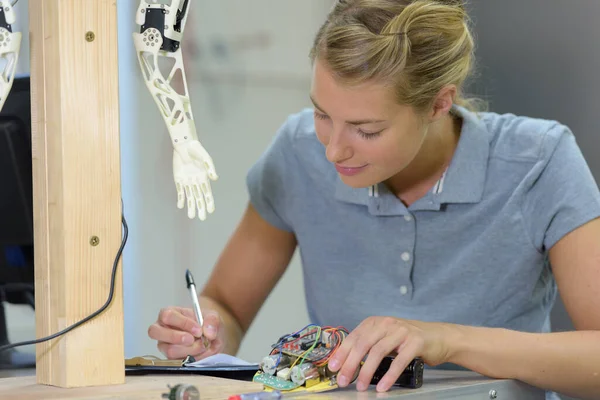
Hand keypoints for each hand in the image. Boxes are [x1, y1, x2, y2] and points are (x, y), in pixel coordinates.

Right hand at [147, 306, 225, 359]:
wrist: (212, 339)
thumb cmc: (207, 323)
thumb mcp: (213, 317)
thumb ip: (212, 321)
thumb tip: (208, 332)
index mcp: (170, 313)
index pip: (168, 316)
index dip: (183, 323)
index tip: (198, 330)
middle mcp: (162, 328)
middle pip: (155, 332)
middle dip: (176, 337)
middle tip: (192, 340)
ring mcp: (164, 344)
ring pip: (169, 350)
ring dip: (189, 350)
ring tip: (201, 346)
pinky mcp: (170, 358)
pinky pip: (177, 361)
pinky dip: (191, 358)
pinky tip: (199, 353)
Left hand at [173, 139, 217, 220]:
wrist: (184, 144)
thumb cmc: (196, 150)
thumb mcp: (205, 158)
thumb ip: (210, 168)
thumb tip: (215, 178)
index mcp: (204, 178)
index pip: (207, 193)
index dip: (209, 202)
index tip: (210, 211)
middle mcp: (196, 182)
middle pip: (199, 198)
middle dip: (201, 208)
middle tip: (202, 218)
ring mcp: (187, 181)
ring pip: (190, 197)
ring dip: (191, 206)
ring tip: (191, 216)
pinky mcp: (179, 179)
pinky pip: (180, 191)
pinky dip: (181, 199)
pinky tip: (180, 206)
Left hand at [327, 317, 451, 391]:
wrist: (439, 337)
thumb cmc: (408, 340)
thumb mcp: (385, 337)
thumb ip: (369, 345)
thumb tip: (347, 363)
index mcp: (375, 322)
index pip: (354, 337)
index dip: (341, 352)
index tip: (333, 367)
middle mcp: (387, 323)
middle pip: (363, 344)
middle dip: (350, 364)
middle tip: (343, 380)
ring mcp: (401, 331)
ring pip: (378, 352)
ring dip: (367, 371)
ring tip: (360, 386)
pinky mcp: (416, 342)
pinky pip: (399, 361)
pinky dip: (389, 376)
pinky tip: (382, 387)